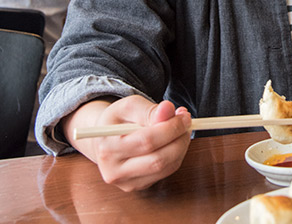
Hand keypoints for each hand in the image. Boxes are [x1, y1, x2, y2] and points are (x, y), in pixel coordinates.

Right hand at [65, 95, 191, 190]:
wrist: (105, 138)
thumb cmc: (118, 120)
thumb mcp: (129, 106)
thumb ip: (149, 109)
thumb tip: (168, 109)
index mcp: (108, 148)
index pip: (147, 141)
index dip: (171, 128)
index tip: (183, 116)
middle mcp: (114, 171)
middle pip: (158, 160)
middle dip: (179, 138)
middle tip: (186, 122)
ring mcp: (126, 182)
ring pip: (166, 168)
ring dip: (181, 146)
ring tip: (181, 129)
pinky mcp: (138, 186)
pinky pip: (166, 172)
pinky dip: (176, 155)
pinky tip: (173, 141)